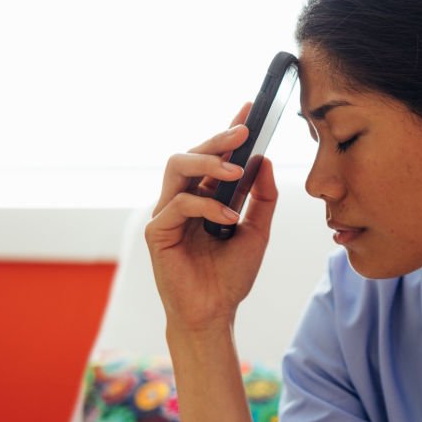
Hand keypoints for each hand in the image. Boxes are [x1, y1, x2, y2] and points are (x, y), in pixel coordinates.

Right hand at [145, 102, 278, 331]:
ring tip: (235, 171)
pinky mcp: (156, 232)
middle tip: (244, 132)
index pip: (213, 155)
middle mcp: (181, 199)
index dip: (228, 131)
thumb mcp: (258, 232)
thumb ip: (263, 198)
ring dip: (207, 162)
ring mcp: (166, 213)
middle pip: (190, 153)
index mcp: (203, 196)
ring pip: (176, 167)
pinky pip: (178, 204)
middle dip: (218, 139)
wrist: (215, 313)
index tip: (249, 108)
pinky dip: (206, 206)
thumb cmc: (231, 275)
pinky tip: (228, 218)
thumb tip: (265, 161)